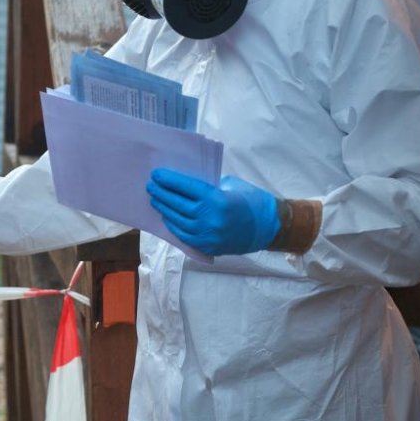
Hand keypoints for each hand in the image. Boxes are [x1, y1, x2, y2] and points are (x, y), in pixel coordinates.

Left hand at [146, 168, 279, 255]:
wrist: (268, 228)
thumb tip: (184, 183)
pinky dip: (172, 225)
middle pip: (177, 204)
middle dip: (161, 193)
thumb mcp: (231, 186)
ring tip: (155, 199)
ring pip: (177, 220)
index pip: (185, 187)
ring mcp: (207, 235)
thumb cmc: (251, 201)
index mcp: (216, 199)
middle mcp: (209, 218)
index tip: (156, 174)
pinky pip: (183, 235)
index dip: (168, 180)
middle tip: (150, 186)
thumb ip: (208, 185)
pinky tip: (166, 216)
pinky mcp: (207, 246)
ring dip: (163, 209)